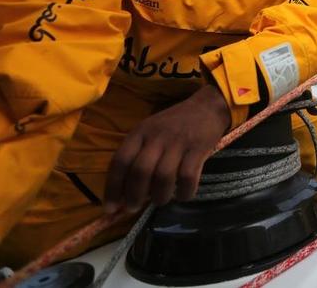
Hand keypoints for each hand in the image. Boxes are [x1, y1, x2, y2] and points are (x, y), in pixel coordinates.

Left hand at [104, 84, 230, 213]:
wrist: (207, 107)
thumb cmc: (174, 124)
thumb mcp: (150, 132)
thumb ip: (138, 156)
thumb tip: (124, 194)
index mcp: (140, 132)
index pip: (120, 161)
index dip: (113, 187)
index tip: (110, 208)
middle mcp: (157, 137)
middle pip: (140, 171)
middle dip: (134, 196)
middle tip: (133, 208)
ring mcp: (178, 142)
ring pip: (163, 176)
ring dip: (159, 196)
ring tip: (160, 200)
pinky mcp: (198, 149)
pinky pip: (188, 177)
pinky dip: (184, 192)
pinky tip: (182, 194)